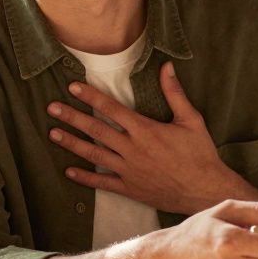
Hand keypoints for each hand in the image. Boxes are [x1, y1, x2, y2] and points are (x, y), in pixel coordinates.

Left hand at [48, 61, 257, 212]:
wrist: (205, 191)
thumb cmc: (200, 154)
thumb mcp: (191, 120)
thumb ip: (175, 93)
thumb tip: (166, 67)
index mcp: (145, 130)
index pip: (112, 109)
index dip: (91, 96)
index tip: (73, 87)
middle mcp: (132, 149)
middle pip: (96, 130)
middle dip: (72, 117)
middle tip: (52, 109)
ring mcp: (129, 170)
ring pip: (94, 155)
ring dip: (72, 144)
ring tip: (53, 134)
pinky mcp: (130, 188)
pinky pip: (103, 182)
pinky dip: (85, 177)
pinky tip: (70, 171)